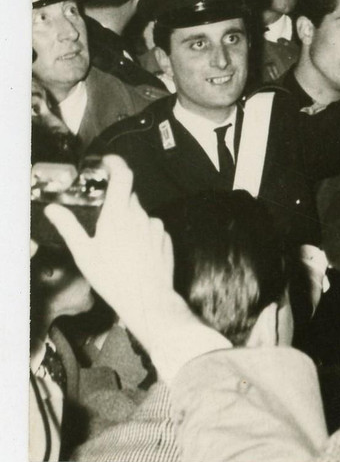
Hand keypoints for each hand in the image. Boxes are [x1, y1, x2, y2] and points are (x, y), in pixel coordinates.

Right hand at [45, 154, 228, 379]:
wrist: (147, 298)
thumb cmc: (113, 277)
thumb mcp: (84, 253)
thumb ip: (69, 227)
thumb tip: (53, 210)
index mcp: (119, 213)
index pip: (123, 174)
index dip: (115, 163)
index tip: (107, 162)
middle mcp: (140, 214)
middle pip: (128, 197)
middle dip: (116, 204)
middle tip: (104, 223)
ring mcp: (155, 225)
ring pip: (139, 215)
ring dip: (129, 222)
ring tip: (118, 248)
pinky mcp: (165, 237)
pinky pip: (151, 229)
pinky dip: (142, 235)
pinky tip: (134, 255)